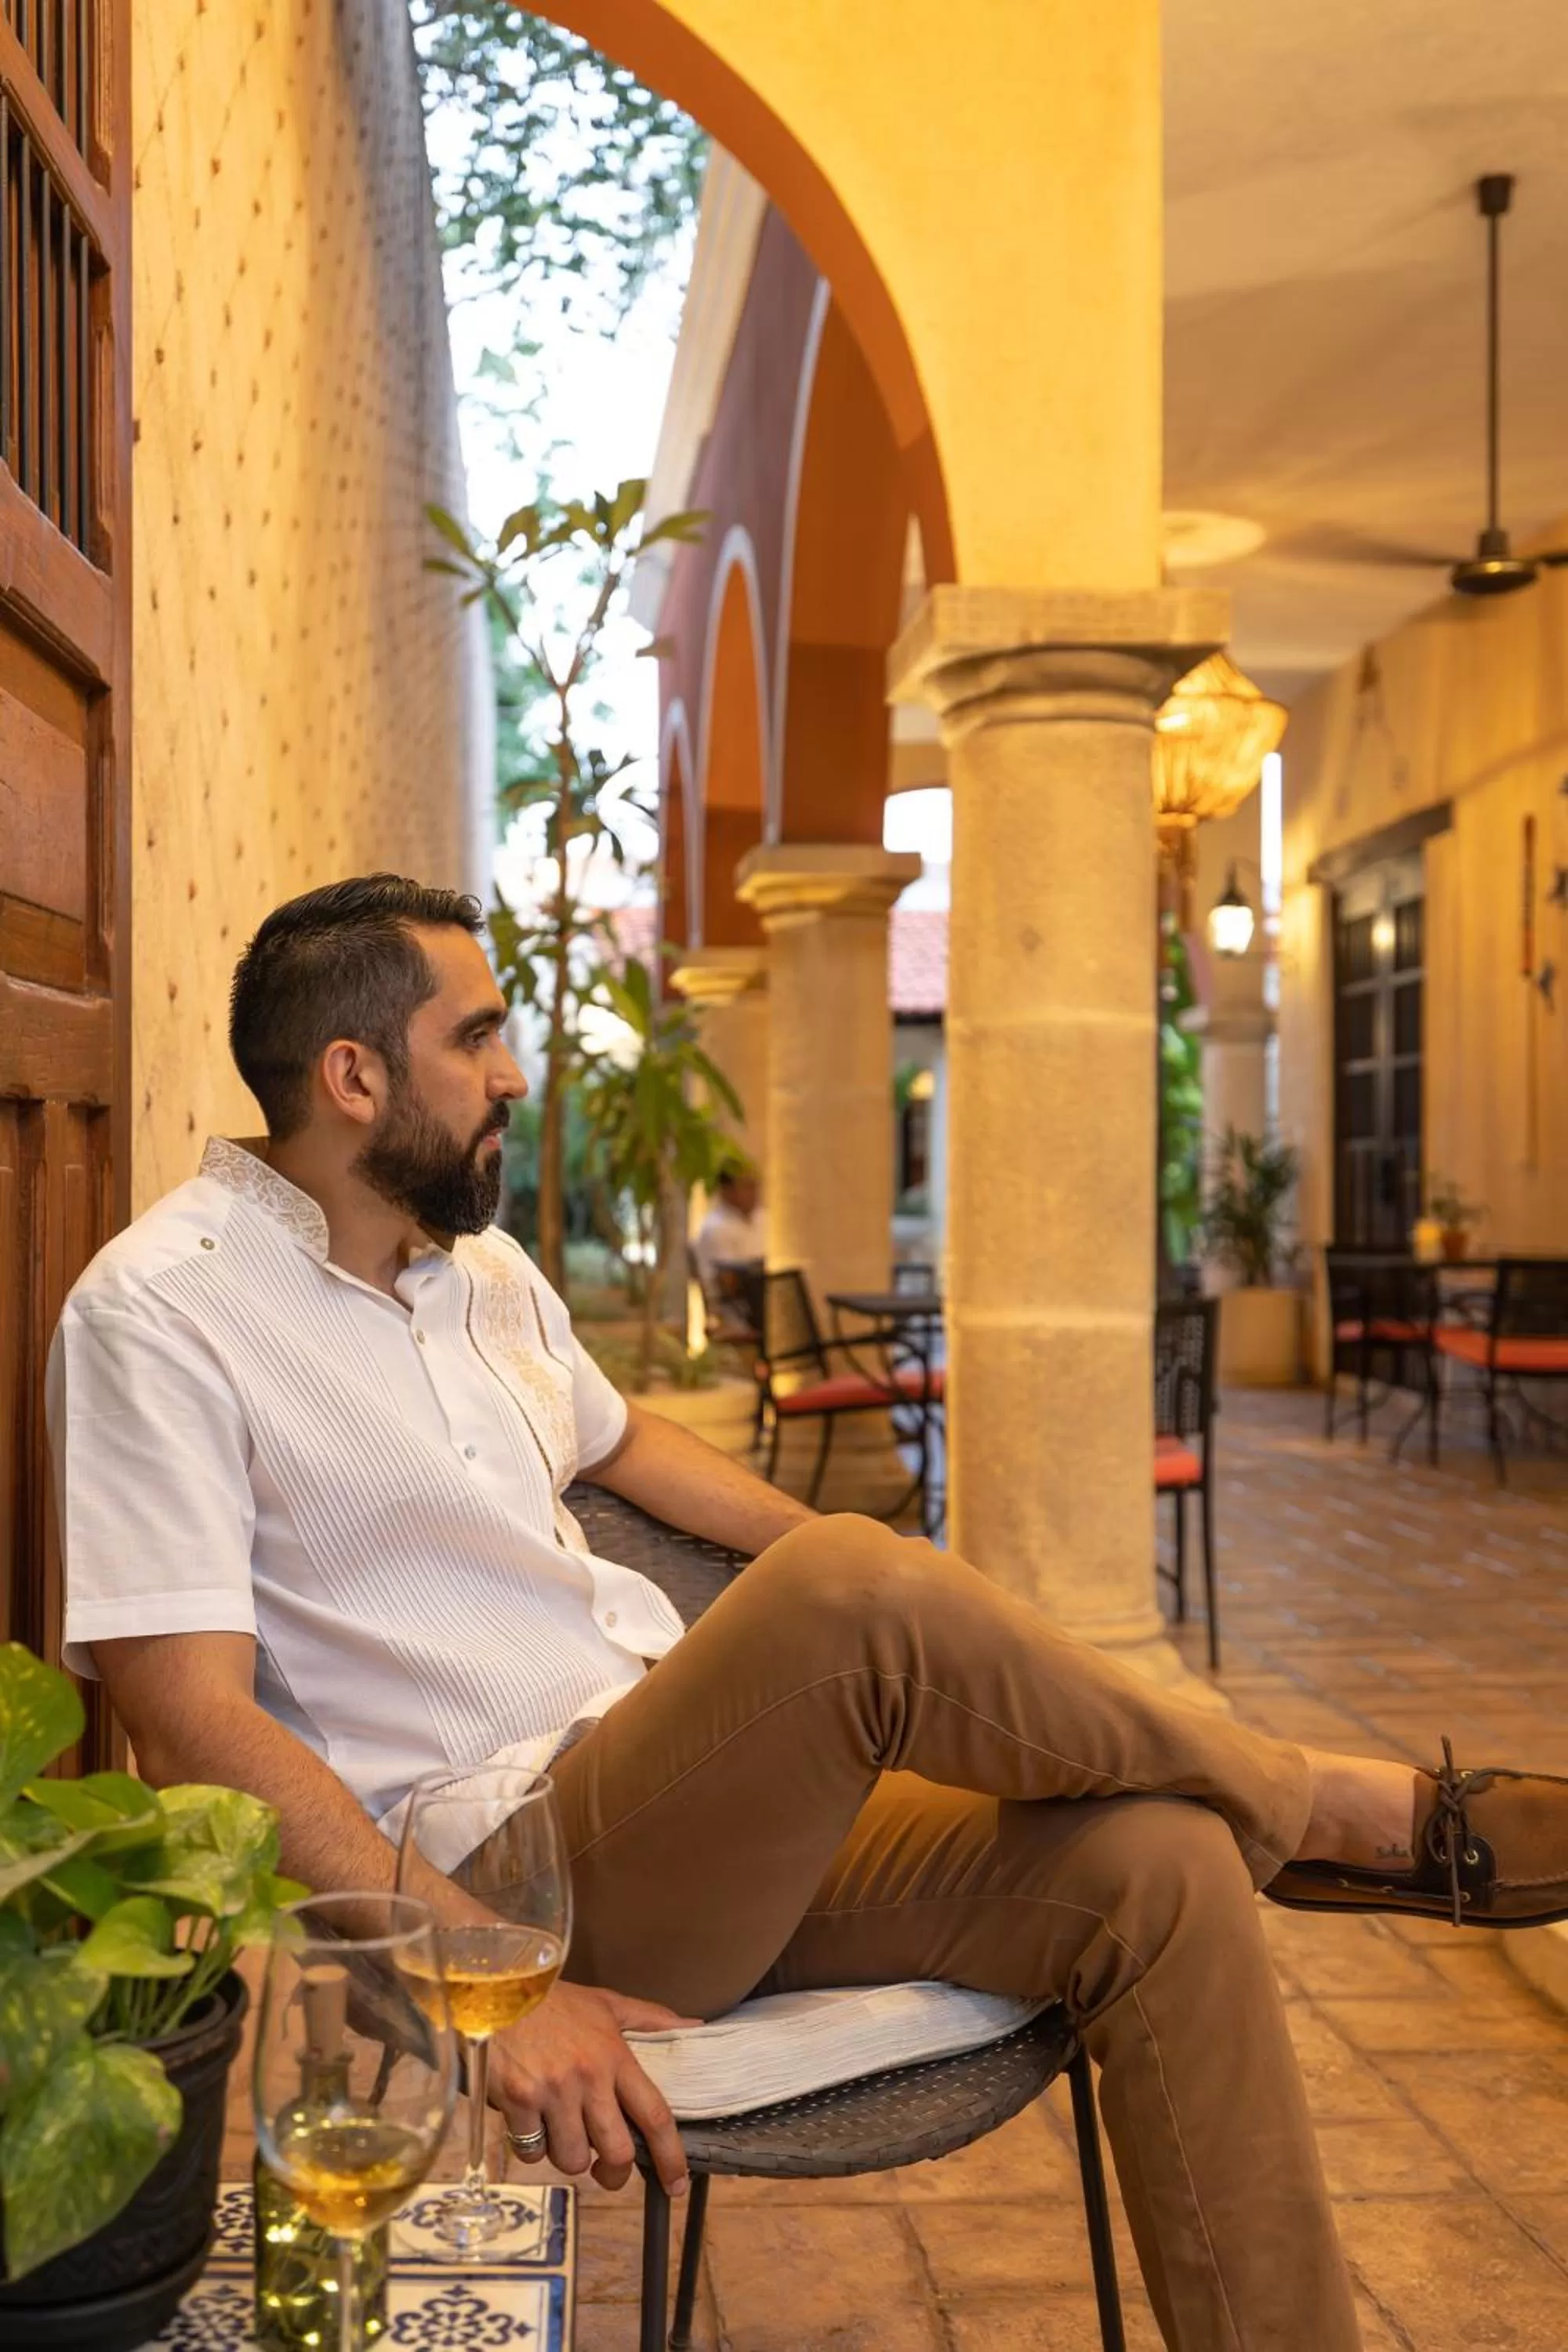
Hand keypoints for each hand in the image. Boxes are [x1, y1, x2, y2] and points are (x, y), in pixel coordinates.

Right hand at [488, 1979, 698, 2194]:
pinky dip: (532, 2146)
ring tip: (561, 2132)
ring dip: (569, 2156)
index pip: (654, 2115)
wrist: (494, 1987)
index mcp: (615, 2056)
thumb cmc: (553, 2001)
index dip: (670, 2156)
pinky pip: (531, 2152)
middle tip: (607, 2170)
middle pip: (616, 2152)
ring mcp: (551, 2091)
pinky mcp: (516, 2101)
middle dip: (614, 2174)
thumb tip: (696, 2027)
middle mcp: (588, 2077)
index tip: (677, 2184)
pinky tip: (529, 2121)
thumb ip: (651, 2019)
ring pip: (572, 2159)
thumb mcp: (605, 2004)